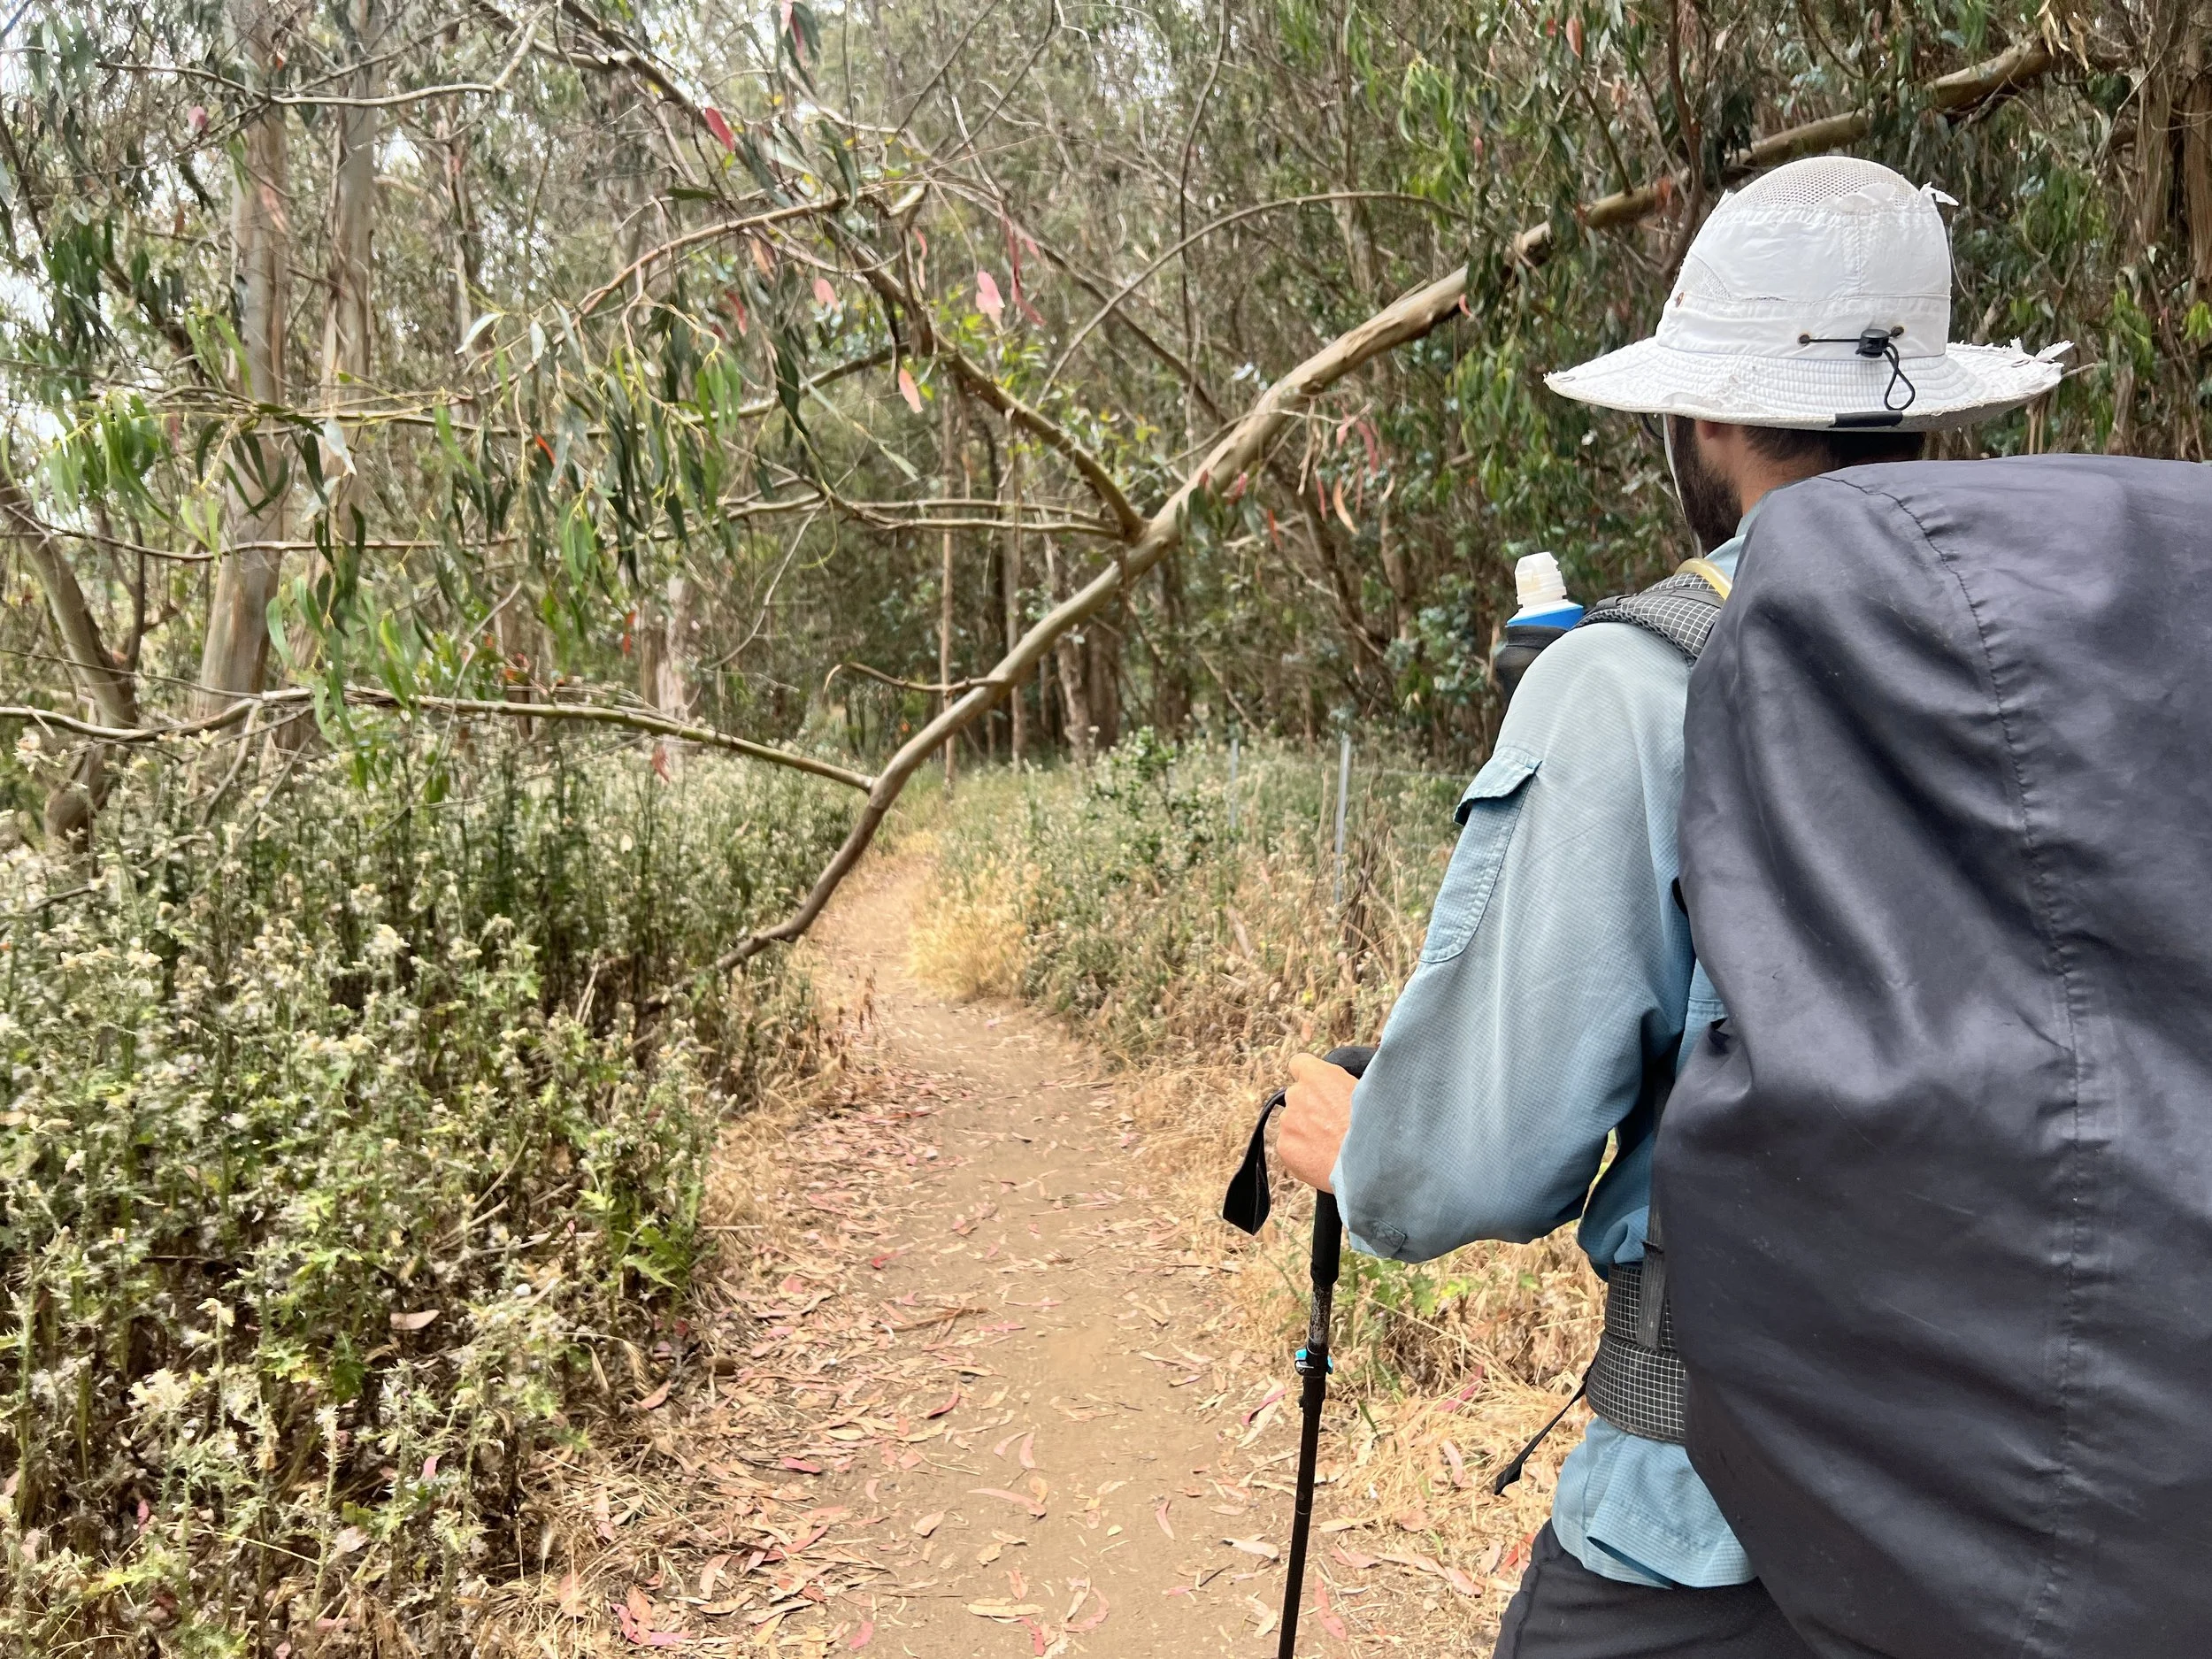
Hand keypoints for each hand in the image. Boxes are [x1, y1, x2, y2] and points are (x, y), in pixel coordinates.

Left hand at [1278, 1053, 1357, 1192]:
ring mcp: (1287, 1122)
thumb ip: (1343, 1083)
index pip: (1299, 1063)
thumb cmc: (1373, 1129)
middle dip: (1310, 1107)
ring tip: (1331, 1145)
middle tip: (1332, 1123)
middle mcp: (1297, 1095)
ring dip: (1306, 1130)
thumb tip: (1341, 1086)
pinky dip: (1302, 1152)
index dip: (1309, 1076)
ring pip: (1293, 1122)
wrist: (1365, 1166)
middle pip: (1297, 1096)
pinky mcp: (1283, 1146)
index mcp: (1317, 1076)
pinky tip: (1322, 1158)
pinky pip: (1290, 1145)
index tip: (1317, 1087)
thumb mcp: (1367, 1092)